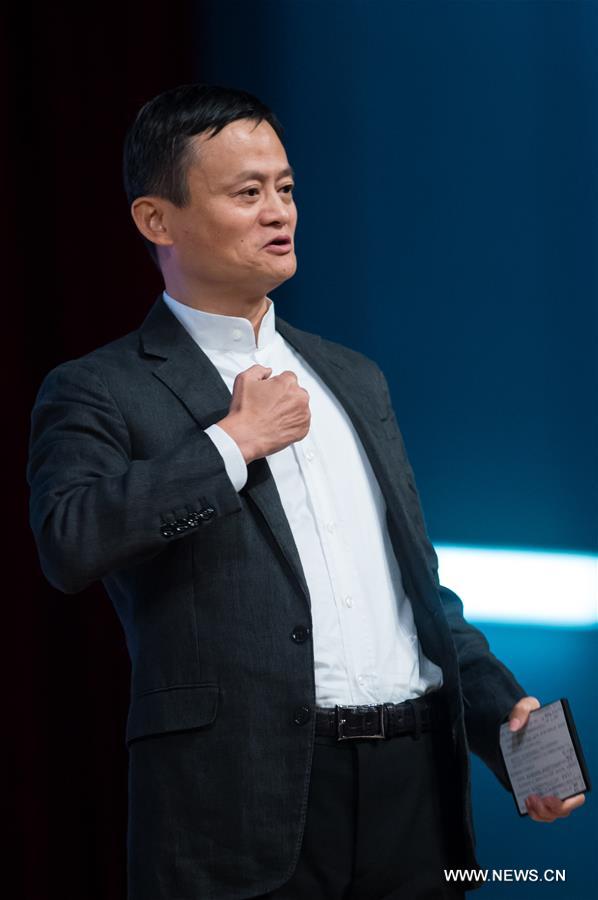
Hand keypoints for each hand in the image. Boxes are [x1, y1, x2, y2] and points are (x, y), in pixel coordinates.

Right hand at [216, 365, 310, 462]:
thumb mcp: (244, 379)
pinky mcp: (303, 429)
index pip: (289, 377)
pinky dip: (292, 423)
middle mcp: (299, 397)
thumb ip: (259, 369)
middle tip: (270, 405)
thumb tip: (267, 371)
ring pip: (300, 407)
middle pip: (296, 392)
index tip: (271, 393)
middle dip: (285, 396)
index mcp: (288, 383)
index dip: (277, 385)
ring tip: (273, 416)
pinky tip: (278, 424)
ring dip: (290, 410)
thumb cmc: (245, 411)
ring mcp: (303, 414)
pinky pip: (301, 423)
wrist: (244, 436)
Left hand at [508, 696, 585, 821]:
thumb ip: (521, 710)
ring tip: (529, 801)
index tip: (552, 795)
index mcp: (567, 759)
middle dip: (555, 809)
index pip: (578, 785)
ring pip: (554, 813)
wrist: (515, 728)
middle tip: (537, 799)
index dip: (571, 798)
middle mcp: (562, 777)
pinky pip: (542, 812)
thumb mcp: (526, 708)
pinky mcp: (537, 791)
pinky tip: (526, 803)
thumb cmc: (529, 720)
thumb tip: (515, 727)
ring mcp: (550, 787)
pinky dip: (536, 814)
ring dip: (544, 814)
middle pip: (567, 805)